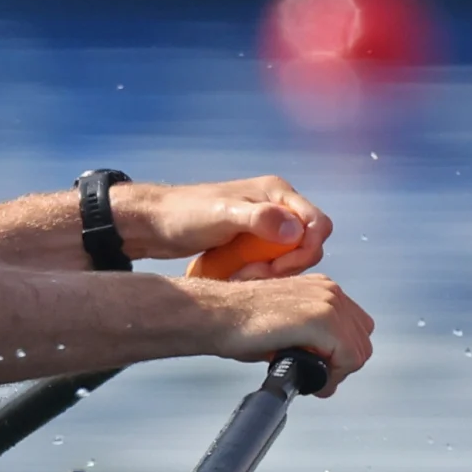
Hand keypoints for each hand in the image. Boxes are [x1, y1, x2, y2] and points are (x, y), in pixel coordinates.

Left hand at [116, 176, 330, 274]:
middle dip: (288, 265)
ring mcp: (265, 225)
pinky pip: (272, 262)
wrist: (153, 223)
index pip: (317, 223)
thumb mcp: (222, 215)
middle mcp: (277, 207)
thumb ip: (260, 219)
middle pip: (308, 243)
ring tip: (243, 277)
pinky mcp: (252, 242)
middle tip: (257, 275)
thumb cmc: (184, 213)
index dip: (306, 249)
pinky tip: (239, 278)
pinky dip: (261, 273)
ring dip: (273, 272)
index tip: (278, 267)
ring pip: (290, 257)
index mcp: (278, 193)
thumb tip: (297, 230)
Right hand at [190, 272, 374, 383]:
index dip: (342, 355)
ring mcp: (328, 304)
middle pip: (362, 341)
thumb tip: (324, 367)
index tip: (321, 368)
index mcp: (323, 289)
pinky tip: (311, 380)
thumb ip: (311, 338)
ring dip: (336, 373)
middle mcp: (330, 292)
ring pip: (358, 353)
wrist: (217, 314)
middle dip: (342, 366)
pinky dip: (333, 377)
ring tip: (310, 378)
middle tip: (316, 377)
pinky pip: (348, 359)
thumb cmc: (240, 321)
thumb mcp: (286, 324)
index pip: (356, 328)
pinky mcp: (321, 321)